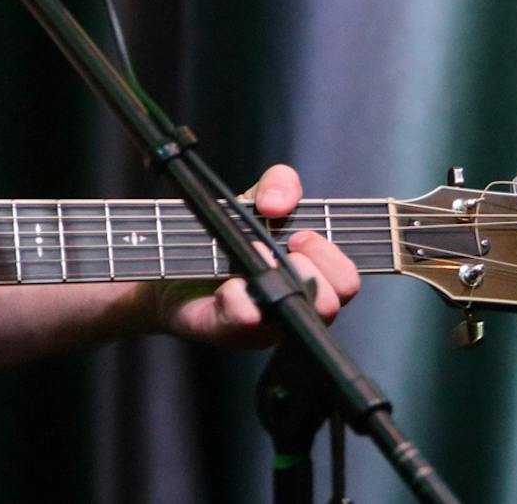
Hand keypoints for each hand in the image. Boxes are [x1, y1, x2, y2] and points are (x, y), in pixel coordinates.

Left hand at [153, 164, 360, 347]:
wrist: (169, 260)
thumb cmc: (222, 236)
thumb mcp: (254, 201)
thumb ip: (279, 185)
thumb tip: (279, 203)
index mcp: (309, 276)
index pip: (347, 278)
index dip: (330, 256)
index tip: (300, 236)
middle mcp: (293, 305)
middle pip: (335, 302)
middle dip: (313, 268)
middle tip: (283, 250)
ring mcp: (264, 324)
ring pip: (298, 318)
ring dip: (279, 279)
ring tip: (255, 260)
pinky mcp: (229, 330)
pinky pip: (246, 320)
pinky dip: (239, 298)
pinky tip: (227, 285)